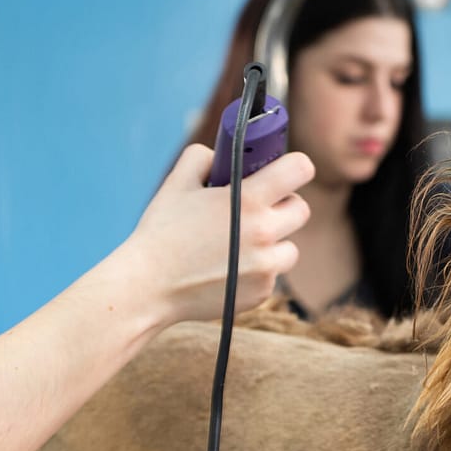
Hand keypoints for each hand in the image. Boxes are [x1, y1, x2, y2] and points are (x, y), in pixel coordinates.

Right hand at [116, 145, 313, 326]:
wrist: (149, 287)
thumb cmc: (161, 232)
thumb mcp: (177, 182)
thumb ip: (203, 157)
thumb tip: (222, 157)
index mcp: (248, 199)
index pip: (300, 169)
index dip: (295, 167)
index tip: (284, 172)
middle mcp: (264, 232)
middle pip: (301, 210)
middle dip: (283, 206)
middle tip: (258, 210)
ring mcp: (266, 267)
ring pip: (290, 248)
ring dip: (274, 243)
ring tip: (242, 244)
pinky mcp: (261, 293)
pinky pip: (272, 275)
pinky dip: (257, 272)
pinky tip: (229, 269)